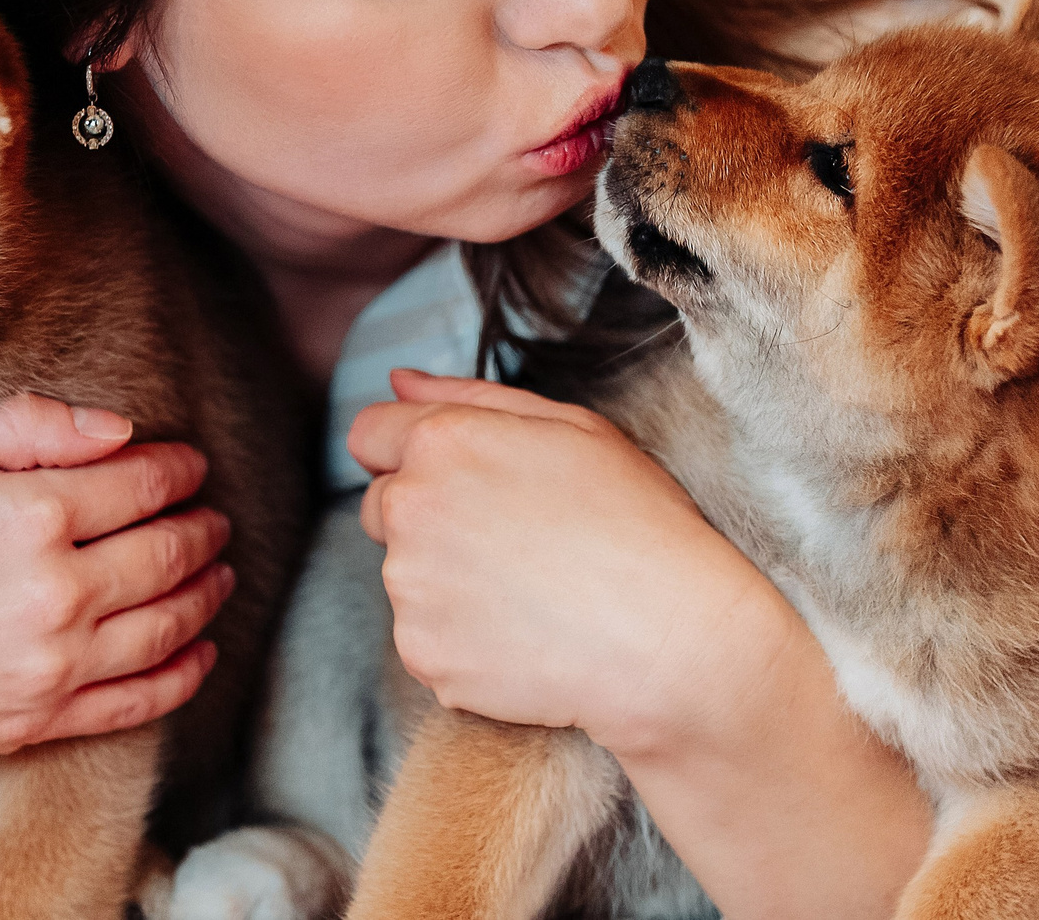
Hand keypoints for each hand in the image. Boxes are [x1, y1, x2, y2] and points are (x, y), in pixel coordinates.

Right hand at [0, 394, 235, 791]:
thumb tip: (114, 429)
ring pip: (169, 624)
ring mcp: (53, 666)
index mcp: (28, 514)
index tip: (185, 462)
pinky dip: (184, 672)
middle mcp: (56, 592)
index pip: (140, 484)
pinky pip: (141, 700)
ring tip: (218, 570)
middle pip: (168, 552)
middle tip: (211, 515)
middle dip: (200, 526)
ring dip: (206, 592)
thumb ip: (19, 429)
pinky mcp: (39, 724)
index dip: (175, 469)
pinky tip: (198, 651)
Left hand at [348, 369, 792, 756]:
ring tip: (531, 590)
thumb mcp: (572, 427)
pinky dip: (463, 640)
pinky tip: (525, 635)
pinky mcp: (421, 655)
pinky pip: (426, 639)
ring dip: (447, 580)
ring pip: (407, 576)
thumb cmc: (636, 522)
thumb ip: (470, 396)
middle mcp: (410, 510)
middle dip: (428, 516)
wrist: (668, 638)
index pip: (370, 433)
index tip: (460, 478)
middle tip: (511, 539)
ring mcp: (410, 588)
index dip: (411, 451)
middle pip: (381, 506)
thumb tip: (398, 383)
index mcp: (443, 442)